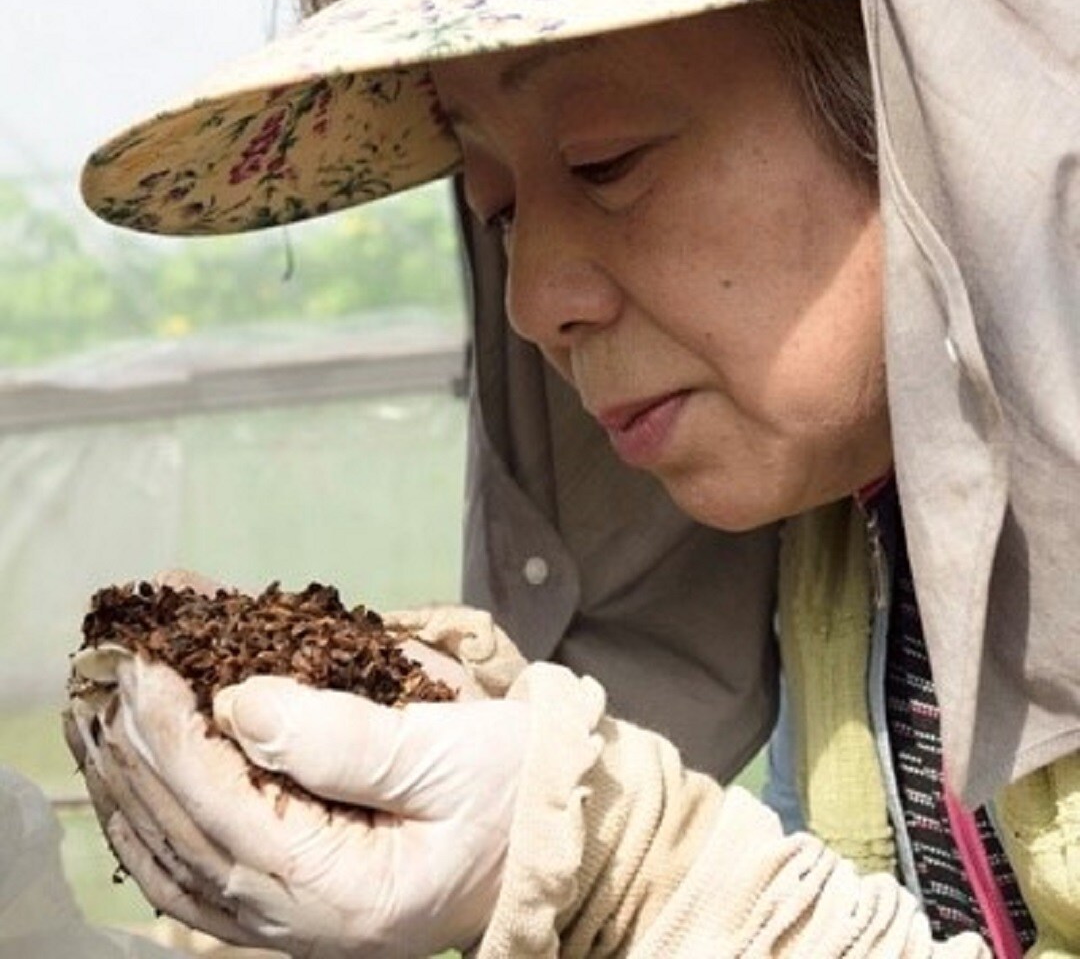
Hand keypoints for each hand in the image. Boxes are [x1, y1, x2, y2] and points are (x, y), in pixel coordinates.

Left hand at [66, 603, 530, 958]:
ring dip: (135, 787)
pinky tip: (136, 783)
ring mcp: (300, 921)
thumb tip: (242, 704)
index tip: (144, 664)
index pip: (226, 811)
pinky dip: (163, 821)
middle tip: (105, 673)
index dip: (176, 735)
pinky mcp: (304, 900)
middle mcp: (308, 924)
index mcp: (348, 894)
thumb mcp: (448, 751)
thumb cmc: (519, 787)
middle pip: (186, 840)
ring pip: (181, 864)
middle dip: (138, 753)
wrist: (564, 835)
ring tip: (102, 716)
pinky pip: (205, 875)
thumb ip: (343, 737)